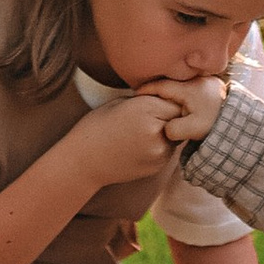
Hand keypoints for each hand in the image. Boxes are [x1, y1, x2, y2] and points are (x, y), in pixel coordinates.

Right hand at [75, 85, 198, 183]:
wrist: (84, 160)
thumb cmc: (96, 127)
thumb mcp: (120, 103)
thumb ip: (146, 100)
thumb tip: (166, 98)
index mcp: (146, 108)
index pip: (175, 99)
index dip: (167, 100)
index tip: (158, 101)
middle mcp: (157, 130)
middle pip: (179, 117)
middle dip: (171, 115)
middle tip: (154, 116)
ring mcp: (158, 151)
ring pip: (177, 136)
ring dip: (168, 131)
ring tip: (145, 132)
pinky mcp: (157, 166)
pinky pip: (168, 151)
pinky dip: (161, 146)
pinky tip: (142, 145)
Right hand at [136, 71, 229, 142]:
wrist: (240, 122)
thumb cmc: (216, 124)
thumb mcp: (194, 129)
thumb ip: (175, 129)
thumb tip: (165, 129)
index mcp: (189, 89)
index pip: (162, 86)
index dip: (147, 90)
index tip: (136, 94)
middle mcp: (196, 80)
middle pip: (170, 82)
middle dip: (156, 89)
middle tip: (144, 98)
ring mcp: (204, 80)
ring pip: (179, 84)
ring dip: (169, 91)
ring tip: (158, 101)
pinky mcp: (210, 85)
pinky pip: (188, 86)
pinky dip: (179, 92)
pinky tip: (176, 102)